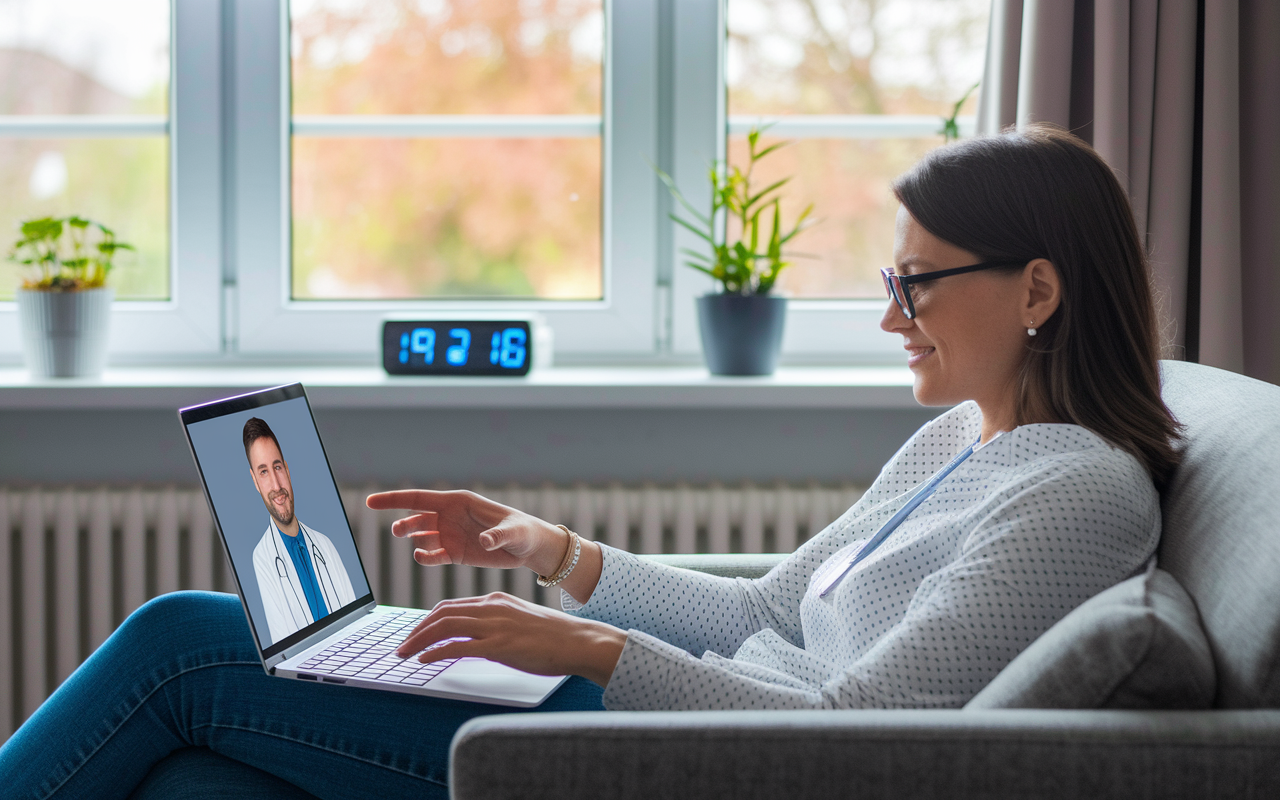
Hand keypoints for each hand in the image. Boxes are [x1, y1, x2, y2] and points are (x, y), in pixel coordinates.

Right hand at [366, 489, 605, 604]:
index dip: (393, 500)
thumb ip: (499, 536)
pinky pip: (433, 555)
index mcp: (459, 502)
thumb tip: (487, 541)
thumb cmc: (524, 531)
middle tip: (399, 532)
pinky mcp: (455, 553)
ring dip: (412, 539)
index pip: (419, 499)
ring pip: (421, 536)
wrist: (531, 548)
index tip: (370, 502)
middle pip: (416, 517)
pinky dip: (426, 557)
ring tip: (414, 545)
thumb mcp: (514, 531)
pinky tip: (425, 557)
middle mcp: (450, 517)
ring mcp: (450, 535)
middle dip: (403, 523)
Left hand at [395, 592, 626, 686]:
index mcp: (495, 601)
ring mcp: (495, 625)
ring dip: (419, 641)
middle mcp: (491, 608)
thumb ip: (496, 623)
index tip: (414, 634)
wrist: (577, 640)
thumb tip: (474, 636)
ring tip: (405, 655)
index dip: (426, 621)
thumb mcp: (518, 620)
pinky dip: (436, 652)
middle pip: (441, 614)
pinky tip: (425, 661)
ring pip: (445, 627)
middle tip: (401, 647)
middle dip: (416, 631)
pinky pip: (459, 646)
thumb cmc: (552, 636)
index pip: (450, 607)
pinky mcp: (499, 645)